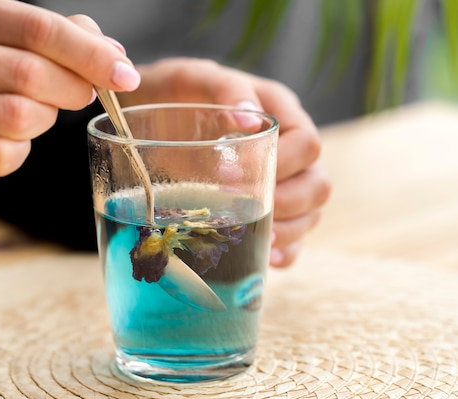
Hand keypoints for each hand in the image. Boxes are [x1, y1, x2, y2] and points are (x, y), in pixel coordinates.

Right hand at [0, 0, 139, 222]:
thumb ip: (55, 38)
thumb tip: (112, 52)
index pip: (36, 27)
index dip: (90, 53)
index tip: (125, 74)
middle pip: (29, 72)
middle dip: (72, 90)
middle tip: (80, 96)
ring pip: (18, 117)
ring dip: (43, 122)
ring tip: (34, 116)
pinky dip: (18, 153)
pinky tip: (7, 142)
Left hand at [120, 57, 331, 266]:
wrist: (145, 115)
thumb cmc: (171, 93)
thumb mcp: (194, 78)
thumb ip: (225, 89)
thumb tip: (248, 120)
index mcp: (279, 113)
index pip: (307, 144)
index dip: (281, 165)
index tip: (231, 177)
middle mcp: (288, 149)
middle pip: (318, 184)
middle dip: (287, 204)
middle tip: (241, 210)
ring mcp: (280, 182)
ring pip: (311, 214)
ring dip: (288, 231)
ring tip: (254, 240)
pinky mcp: (264, 209)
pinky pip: (292, 239)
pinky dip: (284, 252)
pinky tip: (263, 255)